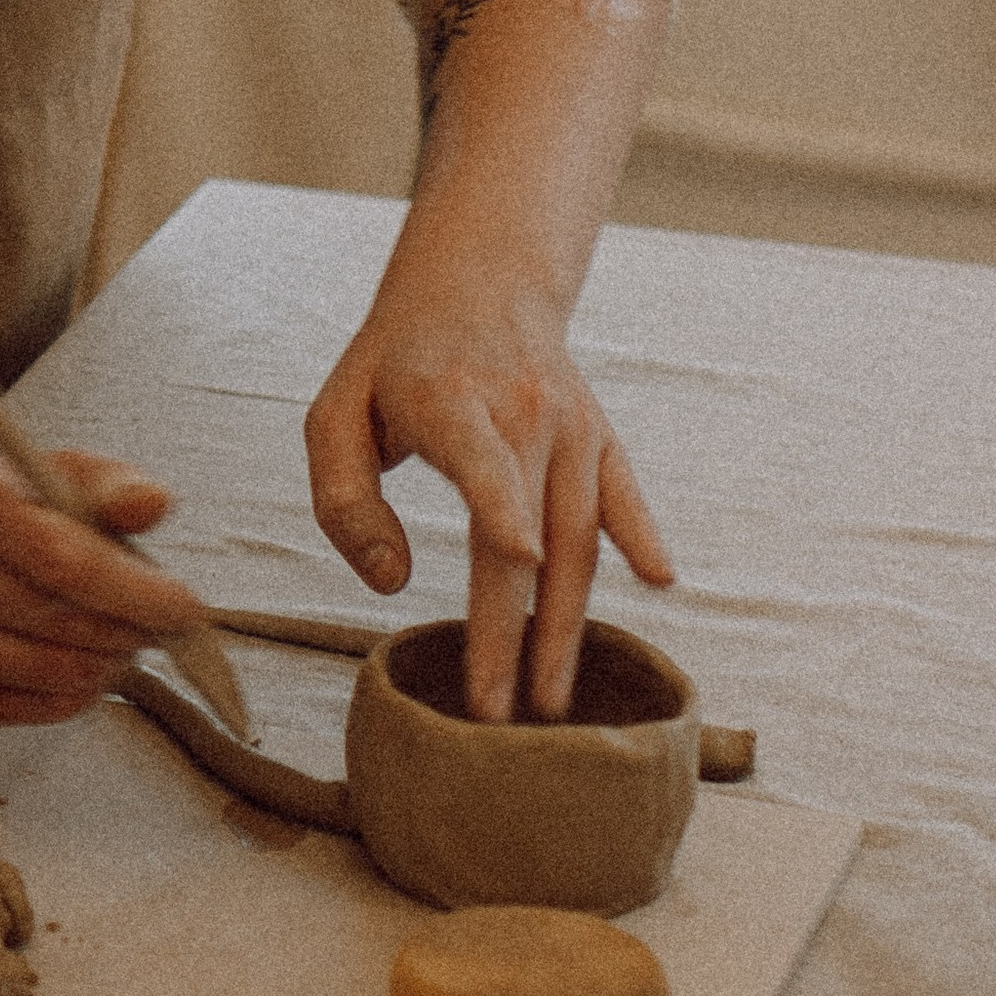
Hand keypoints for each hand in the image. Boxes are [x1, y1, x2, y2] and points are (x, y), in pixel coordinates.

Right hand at [0, 447, 211, 728]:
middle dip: (129, 631)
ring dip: (104, 667)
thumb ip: (112, 483)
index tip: (187, 607)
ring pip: (43, 674)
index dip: (137, 594)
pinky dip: (66, 699)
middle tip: (160, 627)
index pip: (63, 562)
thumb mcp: (52, 469)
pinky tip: (84, 671)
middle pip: (59, 624)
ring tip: (124, 645)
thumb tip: (153, 506)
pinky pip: (17, 711)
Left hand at [304, 274, 671, 721]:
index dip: (503, 508)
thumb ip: (344, 501)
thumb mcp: (335, 415)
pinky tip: (660, 582)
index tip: (521, 561)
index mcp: (450, 401)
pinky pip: (624, 496)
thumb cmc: (392, 367)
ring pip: (578, 535)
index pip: (481, 461)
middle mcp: (523, 413)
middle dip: (519, 628)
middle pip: (531, 532)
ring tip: (551, 700)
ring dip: (567, 623)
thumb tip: (392, 582)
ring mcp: (570, 426)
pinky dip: (643, 536)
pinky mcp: (599, 437)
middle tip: (504, 712)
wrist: (478, 282)